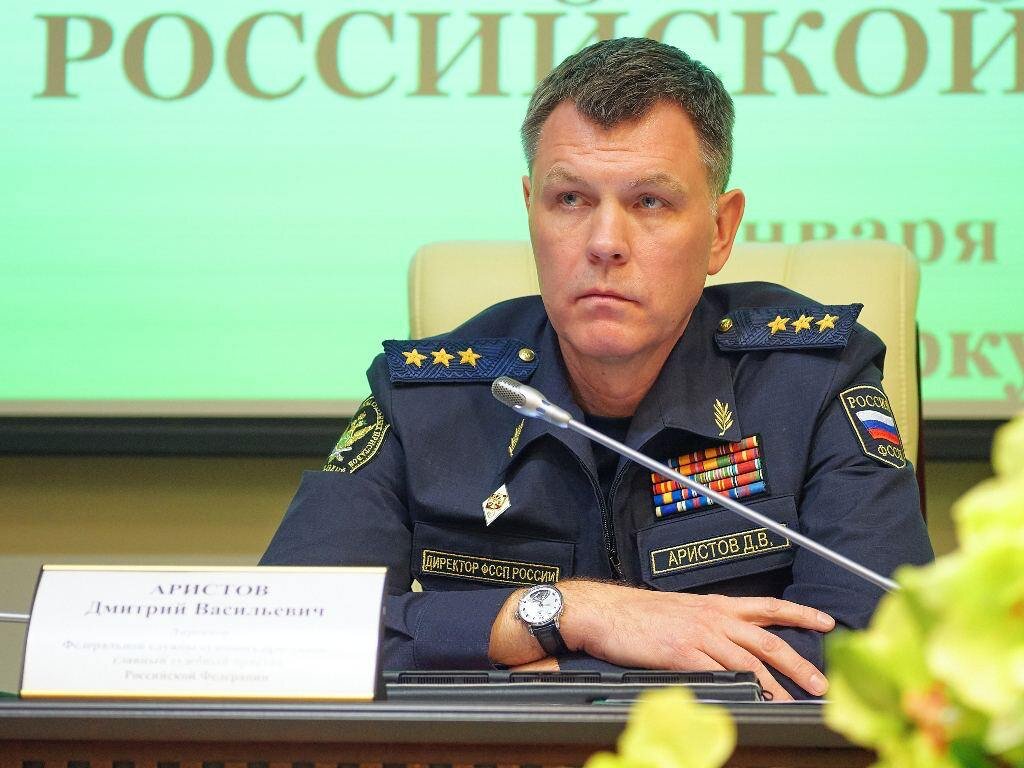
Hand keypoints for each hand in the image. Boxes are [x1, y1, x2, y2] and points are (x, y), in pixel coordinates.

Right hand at [489, 581, 833, 700]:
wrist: (603, 612)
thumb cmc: (636, 615)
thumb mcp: (680, 612)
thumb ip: (707, 625)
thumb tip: (728, 644)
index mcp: (714, 605)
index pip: (767, 605)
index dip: (799, 612)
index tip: (826, 621)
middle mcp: (713, 617)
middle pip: (767, 638)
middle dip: (798, 661)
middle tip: (820, 681)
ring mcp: (699, 634)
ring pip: (749, 660)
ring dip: (776, 683)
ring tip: (794, 701)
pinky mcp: (683, 653)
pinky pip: (719, 672)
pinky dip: (741, 687)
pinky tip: (753, 699)